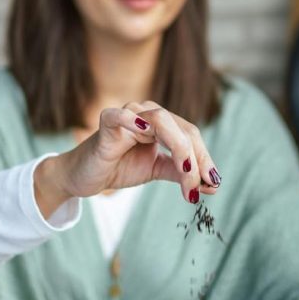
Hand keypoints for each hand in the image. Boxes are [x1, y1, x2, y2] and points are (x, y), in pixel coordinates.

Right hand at [34, 101, 220, 215]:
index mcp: (162, 122)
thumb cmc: (119, 167)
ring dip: (179, 149)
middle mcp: (147, 113)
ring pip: (161, 121)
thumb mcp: (156, 170)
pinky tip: (144, 132)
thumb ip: (181, 174)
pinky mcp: (106, 123)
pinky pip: (120, 116)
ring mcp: (127, 115)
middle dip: (195, 159)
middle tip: (198, 186)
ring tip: (186, 173)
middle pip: (182, 129)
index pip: (191, 135)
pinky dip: (132, 121)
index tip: (213, 185)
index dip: (205, 158)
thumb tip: (212, 186)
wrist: (85, 177)